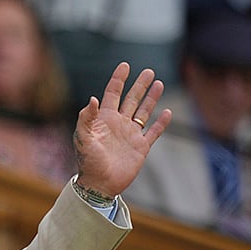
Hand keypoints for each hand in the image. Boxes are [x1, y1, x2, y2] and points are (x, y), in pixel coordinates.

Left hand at [73, 62, 171, 196]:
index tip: (125, 65)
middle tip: (149, 71)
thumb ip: (86, 118)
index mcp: (104, 119)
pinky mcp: (141, 147)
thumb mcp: (83, 138)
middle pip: (131, 99)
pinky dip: (161, 122)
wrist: (100, 184)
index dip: (118, 79)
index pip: (112, 94)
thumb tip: (93, 99)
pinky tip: (167, 112)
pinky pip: (153, 132)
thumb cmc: (88, 162)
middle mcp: (118, 124)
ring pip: (144, 112)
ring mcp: (130, 135)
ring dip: (151, 98)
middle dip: (139, 85)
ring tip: (159, 83)